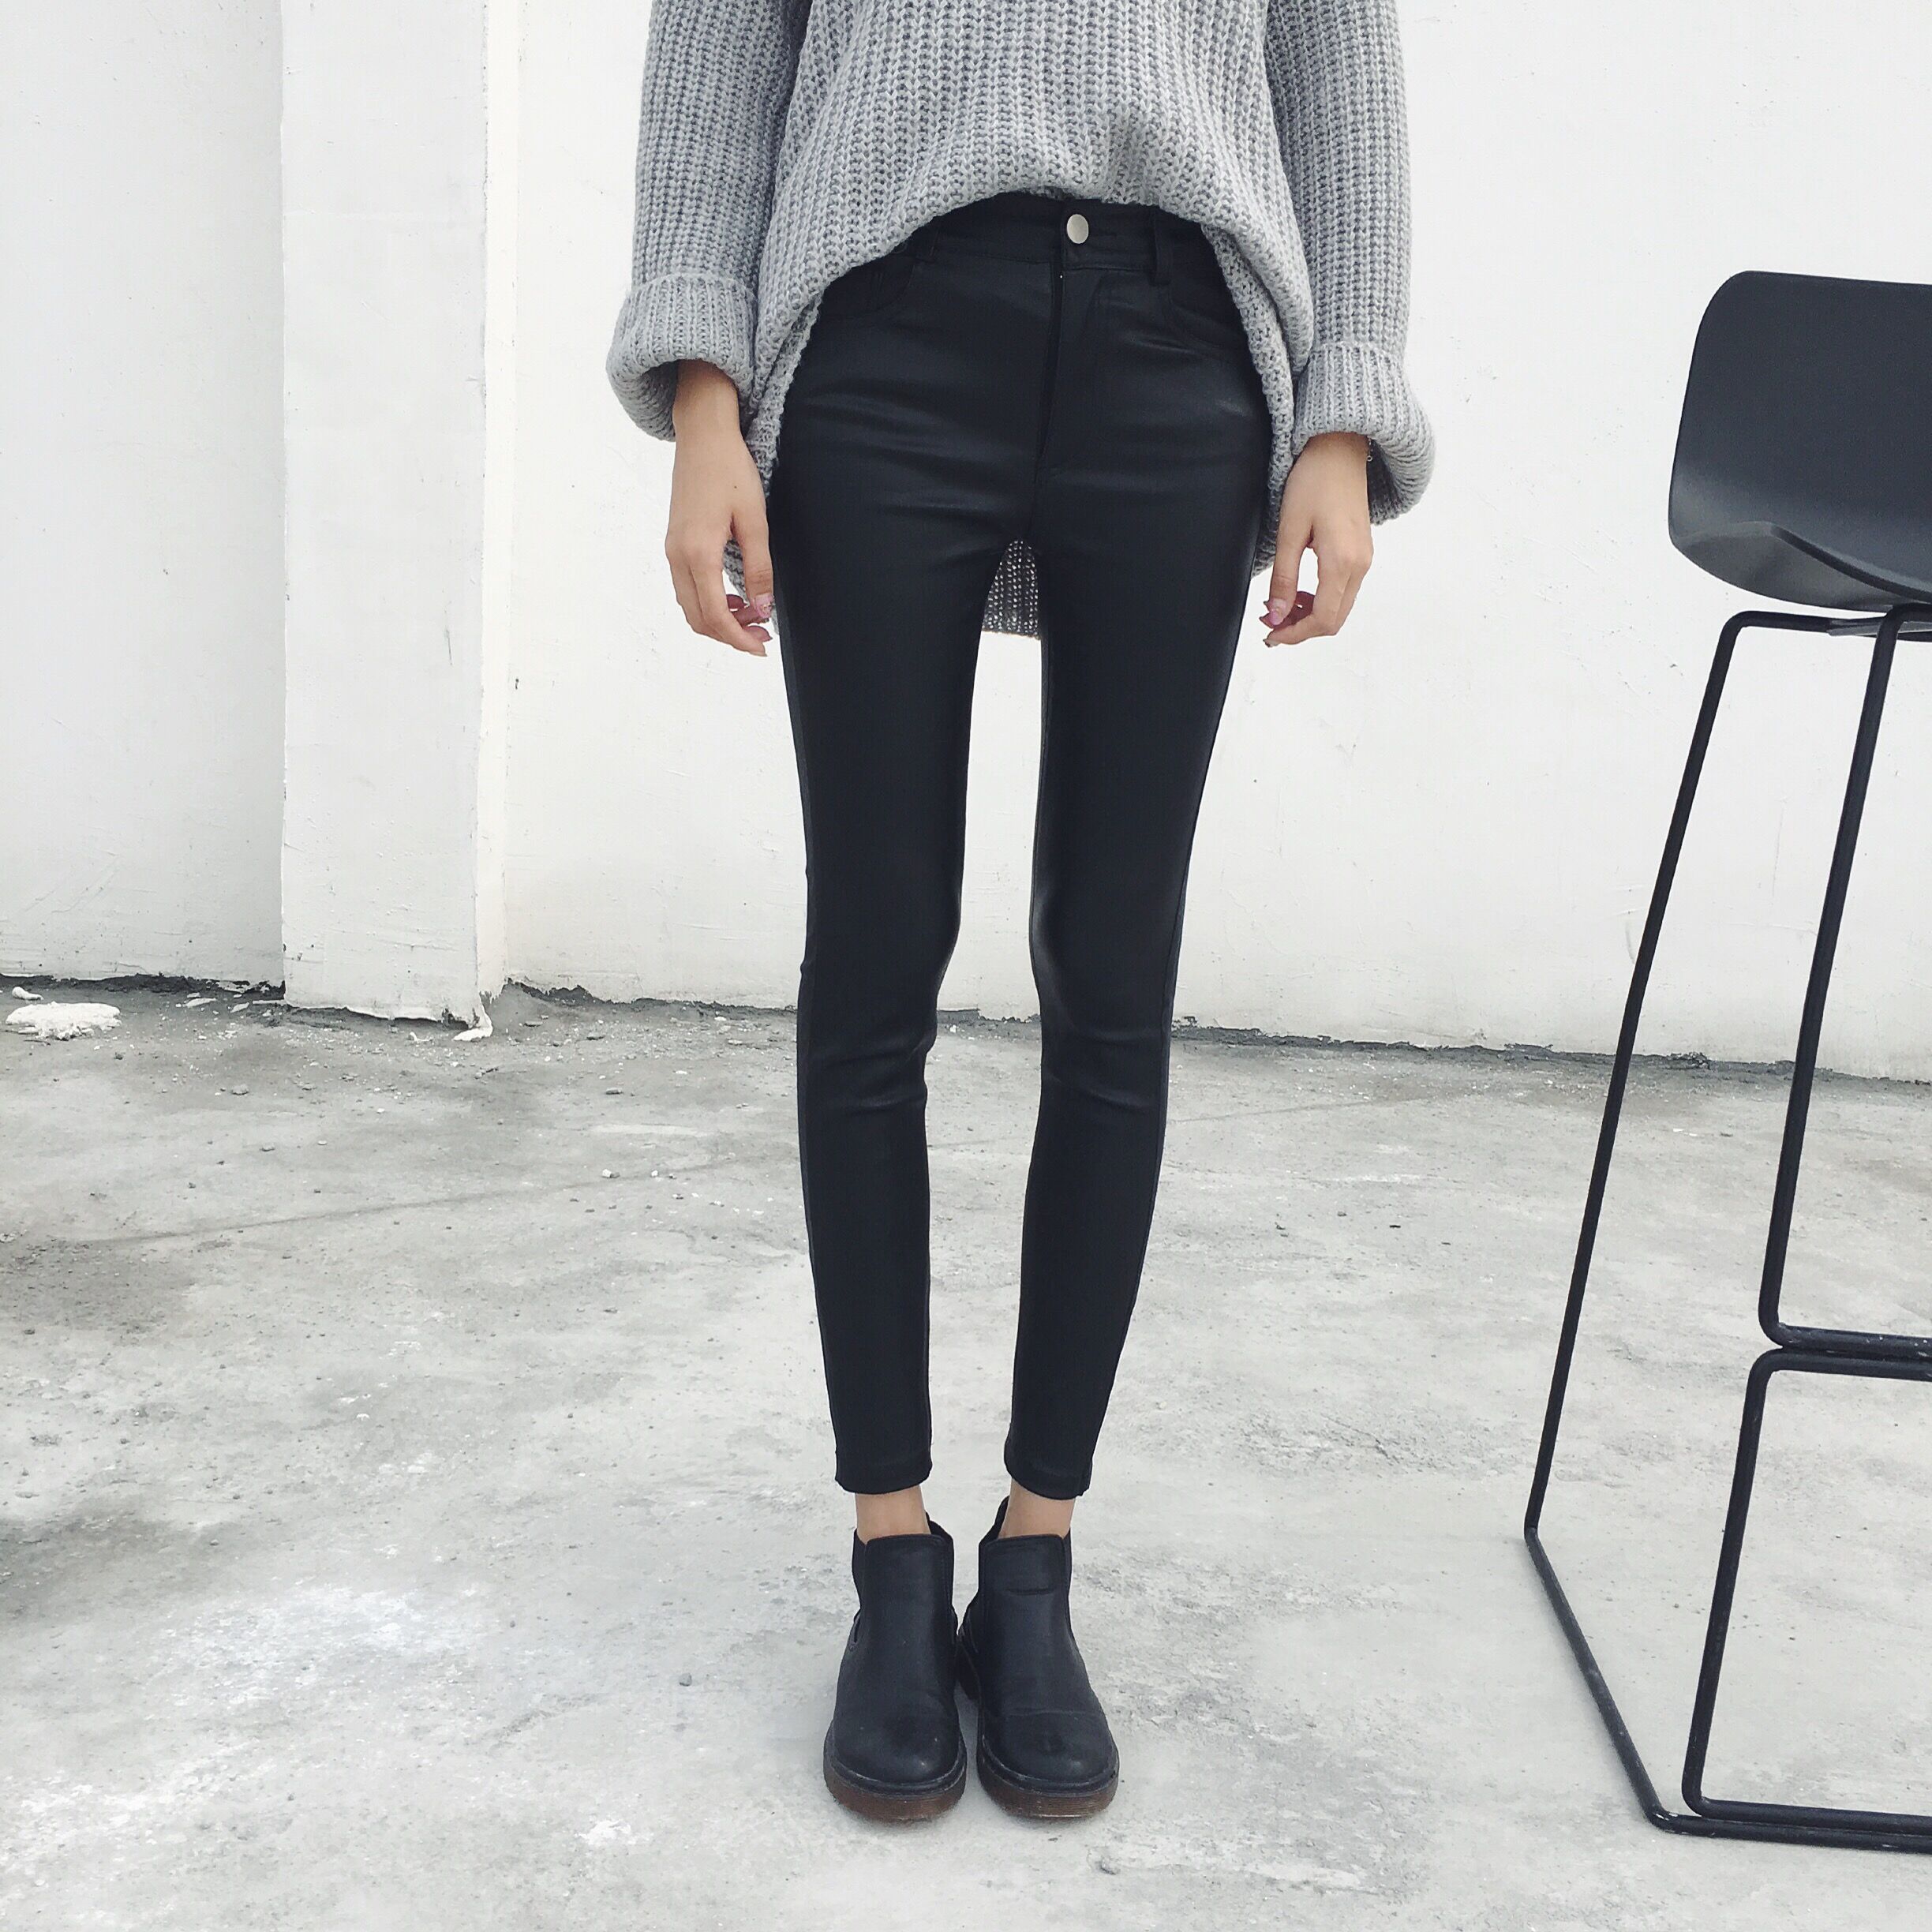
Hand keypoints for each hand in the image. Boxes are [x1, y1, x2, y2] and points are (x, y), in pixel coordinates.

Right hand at [666, 360, 773, 655]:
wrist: (703, 436)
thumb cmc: (730, 471)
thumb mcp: (755, 521)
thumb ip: (758, 568)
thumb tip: (762, 608)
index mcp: (698, 552)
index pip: (715, 614)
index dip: (738, 638)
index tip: (761, 647)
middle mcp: (678, 556)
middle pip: (698, 618)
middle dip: (729, 634)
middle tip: (761, 635)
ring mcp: (672, 550)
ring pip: (690, 606)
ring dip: (718, 620)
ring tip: (750, 617)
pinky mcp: (674, 543)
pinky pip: (687, 588)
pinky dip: (708, 602)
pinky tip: (733, 596)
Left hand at [1260, 432, 1372, 646]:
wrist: (1340, 451)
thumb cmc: (1314, 481)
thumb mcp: (1289, 530)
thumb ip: (1284, 578)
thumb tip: (1277, 616)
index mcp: (1342, 561)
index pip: (1322, 619)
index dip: (1295, 634)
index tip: (1270, 634)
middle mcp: (1360, 566)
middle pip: (1334, 620)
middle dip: (1301, 629)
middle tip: (1271, 621)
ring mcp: (1364, 561)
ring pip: (1339, 608)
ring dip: (1310, 615)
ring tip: (1281, 604)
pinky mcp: (1362, 555)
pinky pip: (1343, 592)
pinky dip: (1320, 600)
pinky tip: (1300, 590)